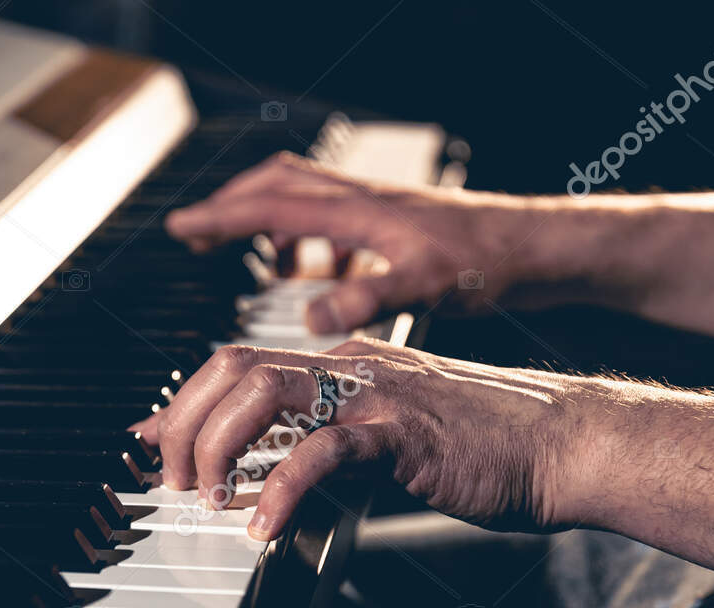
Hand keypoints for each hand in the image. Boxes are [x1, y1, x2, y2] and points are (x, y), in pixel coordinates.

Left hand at [132, 337, 591, 539]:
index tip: (156, 443)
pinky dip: (282, 488)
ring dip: (219, 447)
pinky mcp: (401, 429)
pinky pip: (323, 450)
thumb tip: (273, 473)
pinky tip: (266, 526)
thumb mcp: (389, 439)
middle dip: (187, 426)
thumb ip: (330, 444)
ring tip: (211, 498)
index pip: (238, 365)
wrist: (562, 442)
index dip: (185, 403)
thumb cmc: (484, 445)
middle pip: (233, 369)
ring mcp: (375, 392)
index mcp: (344, 363)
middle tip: (179, 482)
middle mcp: (351, 365)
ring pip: (264, 393)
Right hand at [164, 152, 584, 332]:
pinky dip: (310, 243)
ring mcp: (375, 210)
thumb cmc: (485, 262)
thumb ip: (364, 298)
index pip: (269, 206)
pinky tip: (319, 275)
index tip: (179, 228)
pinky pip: (333, 222)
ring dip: (269, 222)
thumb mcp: (422, 286)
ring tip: (253, 259)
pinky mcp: (392, 224)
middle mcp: (360, 201)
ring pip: (303, 199)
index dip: (219, 218)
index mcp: (356, 212)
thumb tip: (309, 316)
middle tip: (197, 234)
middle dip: (231, 207)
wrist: (534, 247)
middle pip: (276, 186)